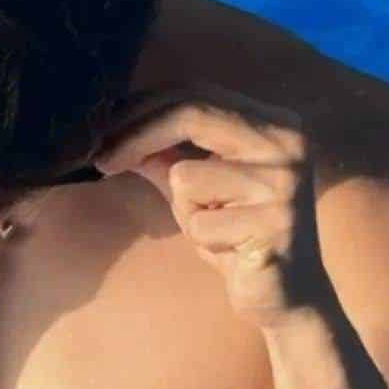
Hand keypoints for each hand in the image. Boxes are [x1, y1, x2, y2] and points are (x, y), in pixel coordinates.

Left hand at [93, 82, 327, 323]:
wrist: (286, 294)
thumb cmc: (235, 234)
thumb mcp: (194, 187)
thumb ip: (163, 153)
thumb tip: (113, 128)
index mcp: (273, 122)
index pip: (195, 94)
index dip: (141, 109)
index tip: (102, 133)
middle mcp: (287, 142)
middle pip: (191, 115)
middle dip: (135, 136)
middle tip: (101, 161)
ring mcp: (285, 182)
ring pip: (187, 177)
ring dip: (185, 210)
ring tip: (217, 228)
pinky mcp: (276, 223)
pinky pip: (200, 222)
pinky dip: (202, 240)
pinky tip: (231, 250)